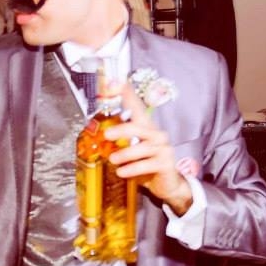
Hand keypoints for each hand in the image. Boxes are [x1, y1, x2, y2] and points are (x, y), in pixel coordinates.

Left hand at [105, 84, 191, 214]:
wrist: (166, 183)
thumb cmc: (147, 164)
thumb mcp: (132, 150)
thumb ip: (119, 141)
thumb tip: (98, 135)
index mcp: (146, 128)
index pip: (136, 106)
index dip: (127, 93)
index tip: (115, 82)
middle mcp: (157, 135)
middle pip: (140, 126)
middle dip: (123, 129)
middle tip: (107, 135)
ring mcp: (163, 149)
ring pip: (143, 147)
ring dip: (126, 154)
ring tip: (113, 160)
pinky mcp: (166, 164)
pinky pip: (147, 164)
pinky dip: (133, 169)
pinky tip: (122, 172)